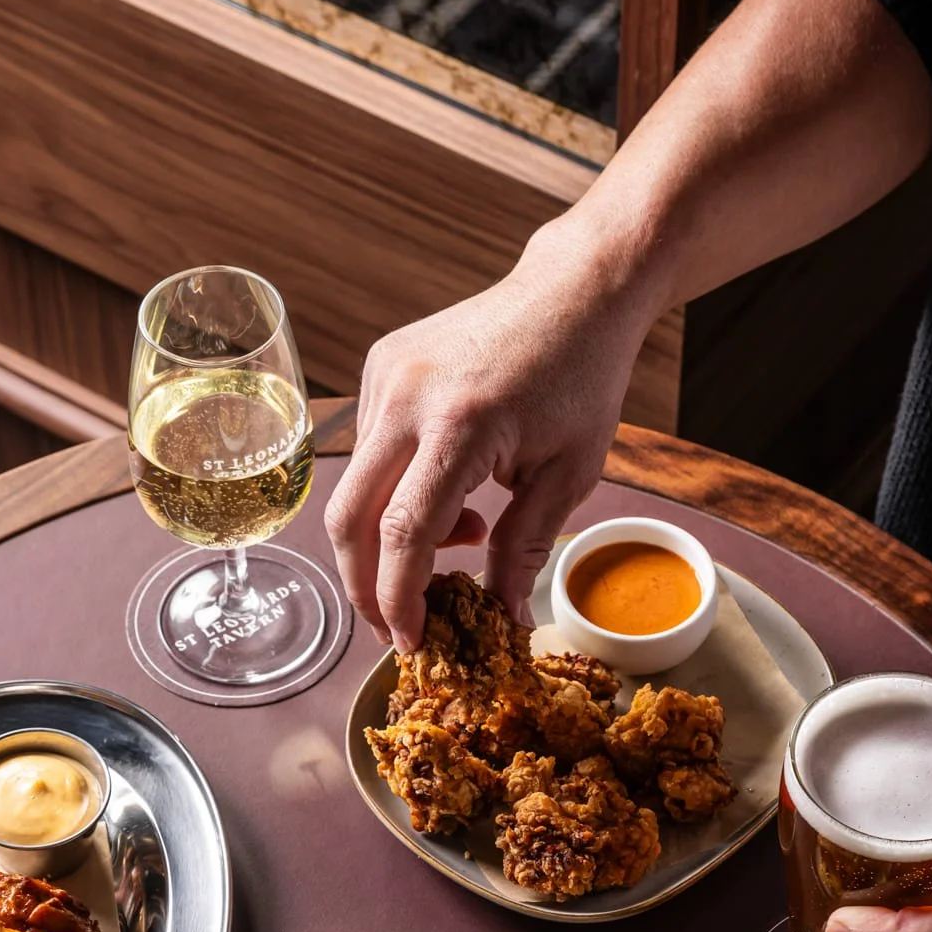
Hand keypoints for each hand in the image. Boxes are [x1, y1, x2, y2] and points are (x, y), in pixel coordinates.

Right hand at [325, 219, 656, 650]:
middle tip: (396, 623)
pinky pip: (368, 453)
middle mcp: (408, 397)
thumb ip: (524, 549)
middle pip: (349, 517)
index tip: (411, 641)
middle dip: (364, 584)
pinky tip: (450, 487)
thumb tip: (501, 617)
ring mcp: (386, 377)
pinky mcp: (380, 368)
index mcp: (461, 425)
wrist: (575, 290)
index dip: (398, 598)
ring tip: (464, 532)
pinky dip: (396, 491)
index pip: (403, 532)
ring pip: (356, 488)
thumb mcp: (567, 475)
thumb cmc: (581, 378)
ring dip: (391, 536)